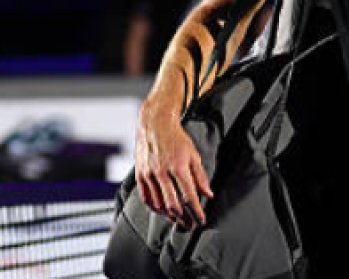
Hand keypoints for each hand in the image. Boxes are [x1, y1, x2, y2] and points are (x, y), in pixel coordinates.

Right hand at [135, 101, 213, 227]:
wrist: (155, 125)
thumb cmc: (176, 138)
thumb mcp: (193, 154)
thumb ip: (200, 176)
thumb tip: (208, 193)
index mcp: (179, 167)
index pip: (189, 196)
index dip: (196, 211)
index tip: (201, 219)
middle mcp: (163, 172)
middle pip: (173, 204)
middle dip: (183, 218)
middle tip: (189, 224)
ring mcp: (150, 174)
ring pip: (158, 203)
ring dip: (169, 215)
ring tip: (177, 219)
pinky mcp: (140, 174)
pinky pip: (145, 197)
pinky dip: (153, 207)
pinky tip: (160, 210)